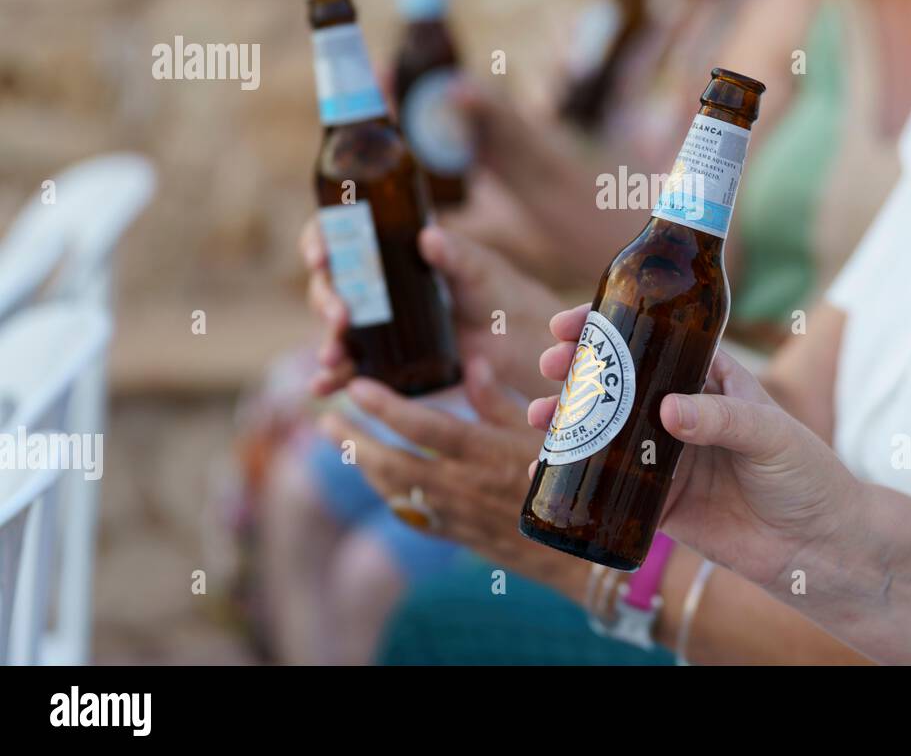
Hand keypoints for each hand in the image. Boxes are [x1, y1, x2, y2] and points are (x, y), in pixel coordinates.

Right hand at [301, 217, 562, 397]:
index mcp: (387, 249)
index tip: (321, 256)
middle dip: (326, 300)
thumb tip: (429, 237)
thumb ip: (456, 253)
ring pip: (334, 327)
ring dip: (327, 341)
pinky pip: (348, 366)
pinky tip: (322, 387)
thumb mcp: (476, 267)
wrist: (511, 335)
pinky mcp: (381, 358)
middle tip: (340, 316)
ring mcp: (373, 323)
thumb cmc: (492, 288)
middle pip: (329, 285)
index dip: (319, 241)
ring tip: (331, 357)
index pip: (338, 236)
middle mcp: (371, 284)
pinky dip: (332, 377)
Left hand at [319, 357, 585, 589]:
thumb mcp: (544, 432)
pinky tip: (376, 478)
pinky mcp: (458, 535)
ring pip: (395, 490)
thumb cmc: (572, 481)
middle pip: (393, 462)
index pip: (424, 427)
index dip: (386, 407)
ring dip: (363, 464)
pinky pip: (411, 513)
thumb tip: (471, 362)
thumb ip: (499, 401)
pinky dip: (387, 492)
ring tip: (340, 441)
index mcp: (488, 454)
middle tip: (325, 416)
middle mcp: (466, 487)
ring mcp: (458, 515)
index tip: (357, 386)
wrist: (583, 551)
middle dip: (354, 439)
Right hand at [532, 304, 861, 587]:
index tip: (570, 322)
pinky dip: (574, 475)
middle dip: (576, 370)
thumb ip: (722, 418)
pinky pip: (607, 486)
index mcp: (709, 378)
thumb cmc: (807, 475)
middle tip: (549, 367)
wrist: (819, 548)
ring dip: (566, 419)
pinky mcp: (659, 502)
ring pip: (605, 430)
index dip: (609, 325)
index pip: (653, 339)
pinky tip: (543, 468)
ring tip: (539, 416)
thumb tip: (668, 411)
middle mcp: (681, 412)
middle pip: (618, 381)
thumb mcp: (770, 433)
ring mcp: (666, 456)